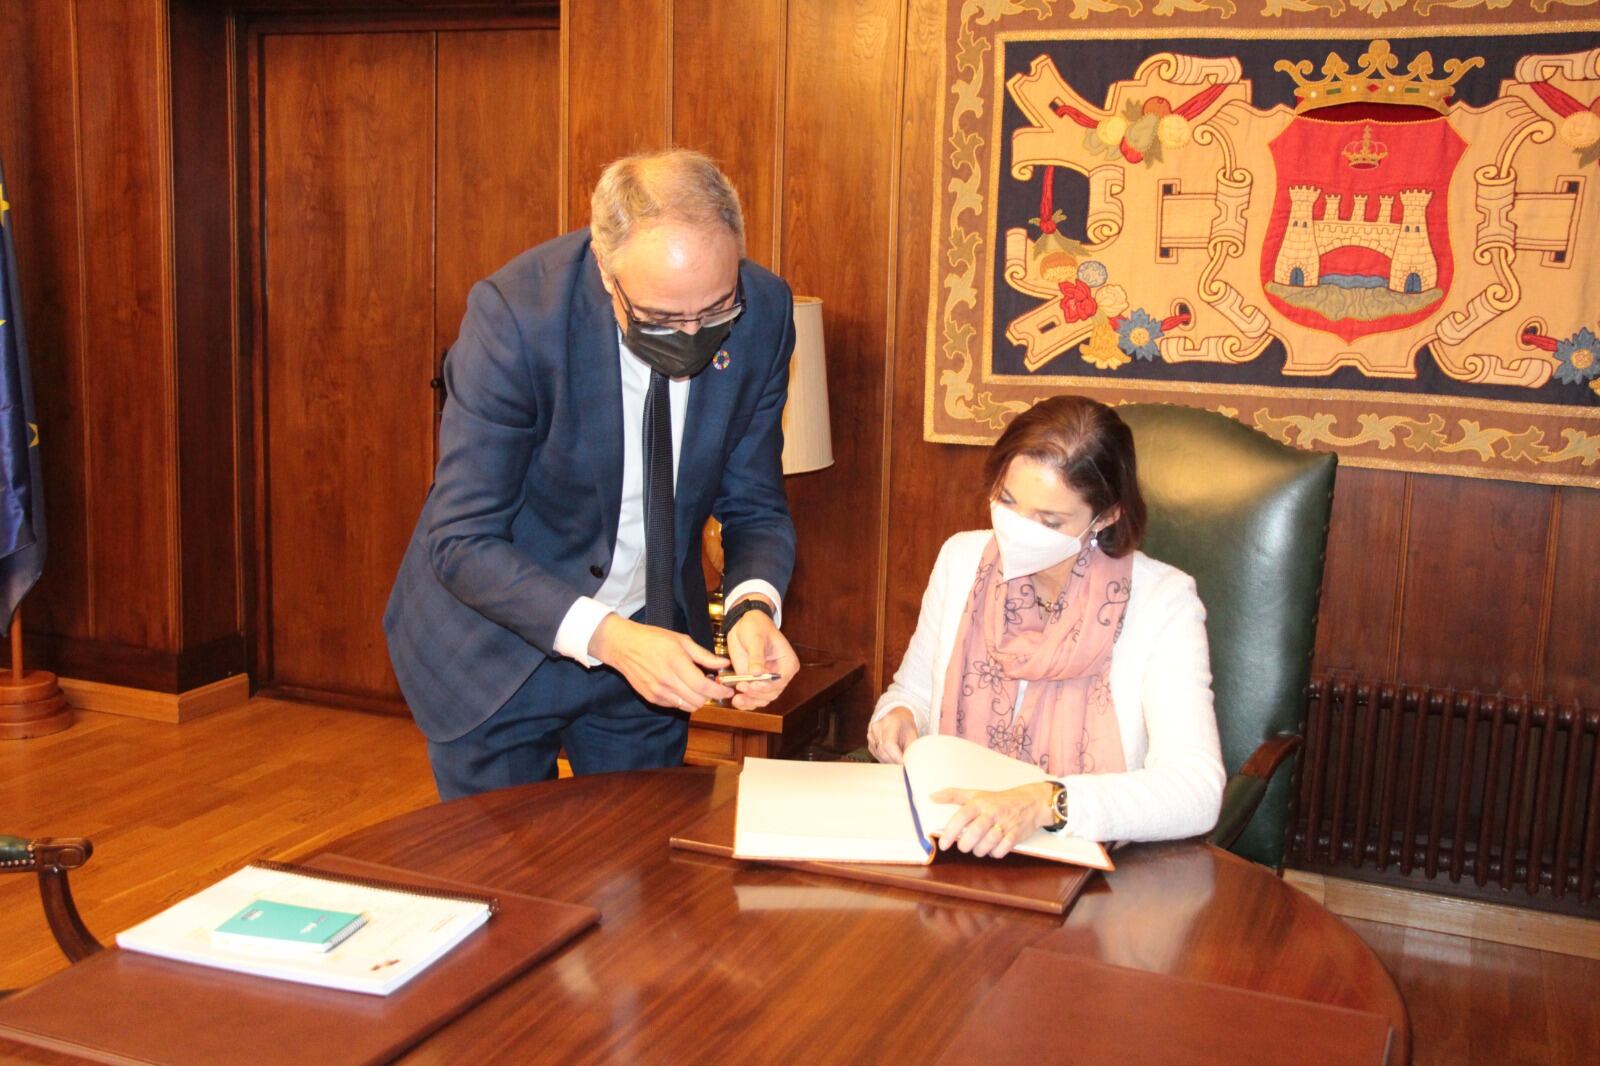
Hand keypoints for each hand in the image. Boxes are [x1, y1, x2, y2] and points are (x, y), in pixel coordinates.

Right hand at [589, 614, 732, 710]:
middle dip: (710, 696)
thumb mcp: (681, 640)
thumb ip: (704, 655)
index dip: (719, 691)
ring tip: (697, 686)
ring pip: (688, 706)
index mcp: (676, 662)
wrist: (623, 646)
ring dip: (697, 699)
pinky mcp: (651, 697)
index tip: (728, 691)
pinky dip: (683, 700)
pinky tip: (682, 687)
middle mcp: (667, 680)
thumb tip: (724, 663)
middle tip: (712, 685)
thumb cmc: (653, 639)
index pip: (703, 686)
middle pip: (698, 700)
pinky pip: (675, 705)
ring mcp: (658, 691)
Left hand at [723, 599, 799, 709]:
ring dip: (750, 701)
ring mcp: (766, 681)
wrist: (744, 625)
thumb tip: (756, 673)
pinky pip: (753, 699)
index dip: (768, 685)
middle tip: (741, 686)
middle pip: (772, 693)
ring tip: (737, 698)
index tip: (754, 684)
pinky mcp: (754, 684)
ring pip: (763, 699)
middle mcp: (780, 675)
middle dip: (757, 693)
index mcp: (787, 663)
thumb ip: (756, 656)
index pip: (782, 679)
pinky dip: (746, 703)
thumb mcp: (756, 638)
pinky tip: (736, 701)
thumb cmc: (756, 627)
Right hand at [866, 707, 918, 764]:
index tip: (903, 765)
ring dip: (889, 761)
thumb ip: (910, 749)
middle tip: (902, 765)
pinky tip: (892, 755)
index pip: (889, 744)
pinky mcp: (869, 739)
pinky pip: (875, 753)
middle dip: (893, 761)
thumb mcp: (913, 735)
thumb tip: (908, 763)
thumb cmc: (906, 726)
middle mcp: (878, 726)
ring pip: (878, 754)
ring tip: (898, 758)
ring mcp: (871, 732)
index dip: (896, 757)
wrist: (898, 717)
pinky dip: (884, 758)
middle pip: (882, 751)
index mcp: (890, 722)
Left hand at [930, 782, 1054, 858]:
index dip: (951, 831)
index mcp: (979, 803)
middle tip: (963, 846)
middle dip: (966, 844)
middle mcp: (992, 812)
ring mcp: (1005, 823)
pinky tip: (993, 849)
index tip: (943, 844)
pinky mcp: (1017, 834)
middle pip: (975, 832)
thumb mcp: (975, 794)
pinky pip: (1003, 849)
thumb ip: (952, 795)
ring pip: (988, 843)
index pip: (962, 816)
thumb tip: (931, 796)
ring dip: (980, 850)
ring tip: (977, 848)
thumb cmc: (998, 800)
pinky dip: (995, 853)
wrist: (1030, 801)